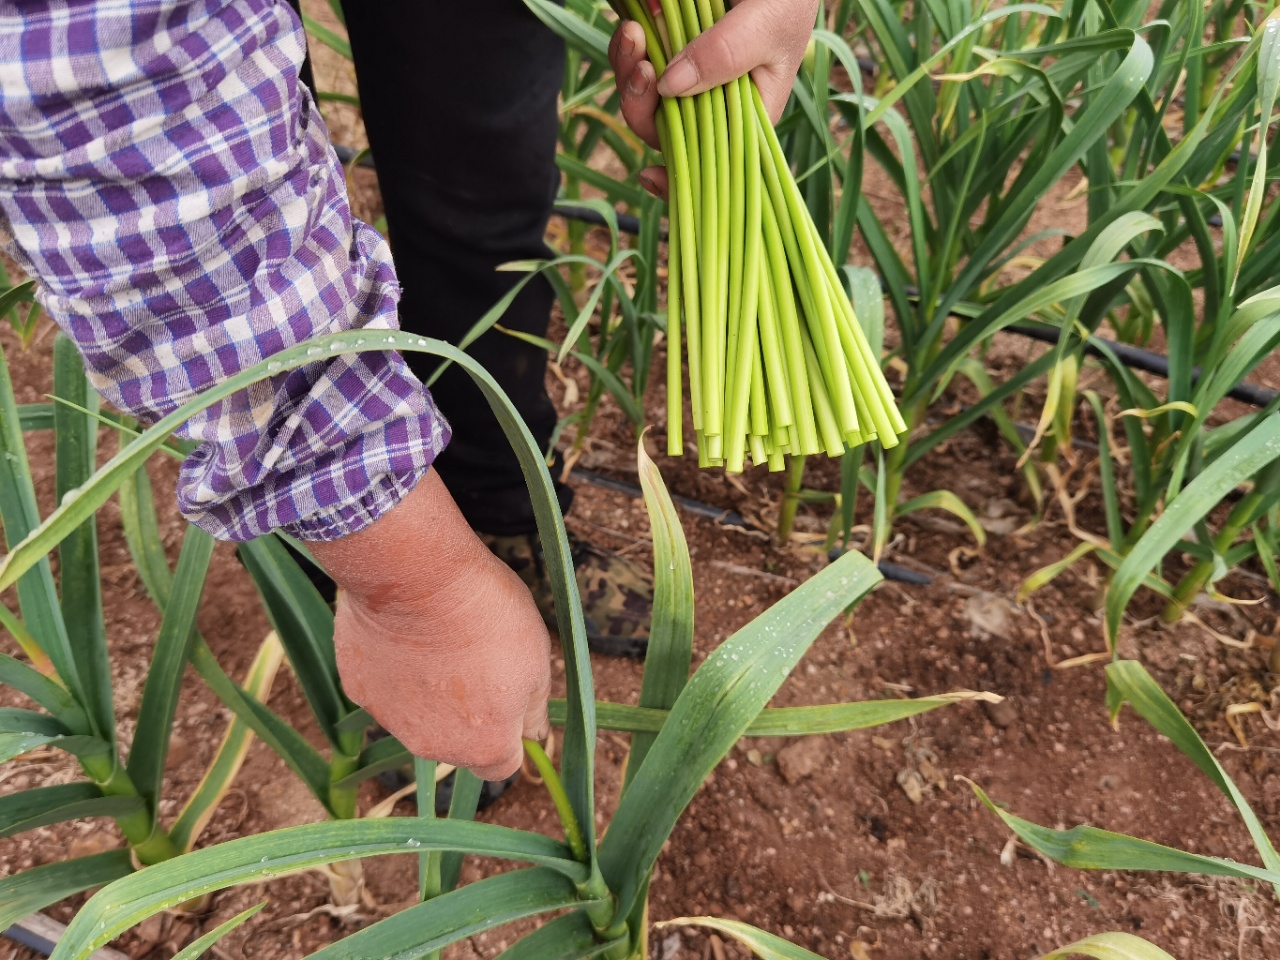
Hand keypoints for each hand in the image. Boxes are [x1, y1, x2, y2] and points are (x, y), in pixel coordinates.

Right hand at [311, 471, 550, 780]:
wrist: (418, 577)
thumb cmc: (487, 616)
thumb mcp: (536, 660)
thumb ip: (532, 709)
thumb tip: (534, 736)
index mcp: (482, 746)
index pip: (501, 764)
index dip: (509, 733)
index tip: (510, 700)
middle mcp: (432, 747)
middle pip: (456, 742)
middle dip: (467, 713)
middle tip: (474, 659)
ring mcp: (389, 720)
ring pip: (416, 716)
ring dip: (429, 691)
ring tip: (438, 639)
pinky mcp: (358, 688)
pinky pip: (384, 686)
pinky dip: (395, 667)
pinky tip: (404, 630)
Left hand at [609, 0, 820, 198]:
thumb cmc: (787, 0)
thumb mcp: (766, 25)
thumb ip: (725, 54)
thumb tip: (671, 88)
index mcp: (744, 115)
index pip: (708, 157)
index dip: (680, 174)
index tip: (650, 175)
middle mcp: (712, 103)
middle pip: (662, 126)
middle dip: (641, 101)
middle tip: (639, 60)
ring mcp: (687, 76)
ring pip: (644, 94)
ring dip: (628, 69)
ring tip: (633, 31)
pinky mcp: (669, 48)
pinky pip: (638, 59)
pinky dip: (630, 46)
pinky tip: (634, 23)